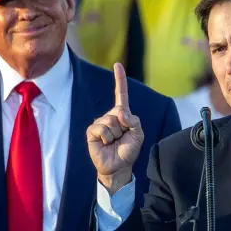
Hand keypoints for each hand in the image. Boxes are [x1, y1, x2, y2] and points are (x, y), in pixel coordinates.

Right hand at [87, 63, 143, 192]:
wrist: (118, 166)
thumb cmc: (128, 150)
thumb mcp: (138, 135)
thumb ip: (134, 121)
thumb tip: (120, 113)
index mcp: (122, 114)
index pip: (121, 94)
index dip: (119, 79)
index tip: (117, 64)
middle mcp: (111, 115)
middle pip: (118, 112)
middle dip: (123, 127)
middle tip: (122, 138)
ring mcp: (100, 122)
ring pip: (110, 121)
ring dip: (115, 134)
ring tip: (113, 142)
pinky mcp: (92, 131)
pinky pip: (101, 128)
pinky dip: (106, 137)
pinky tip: (105, 143)